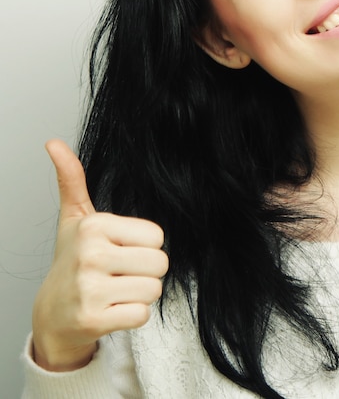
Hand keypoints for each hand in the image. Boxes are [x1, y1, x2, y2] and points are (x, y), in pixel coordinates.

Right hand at [32, 140, 168, 370]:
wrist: (52, 314)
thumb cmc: (72, 261)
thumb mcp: (74, 218)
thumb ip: (73, 180)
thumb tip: (54, 143)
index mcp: (94, 225)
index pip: (158, 236)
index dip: (145, 246)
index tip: (120, 250)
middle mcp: (90, 254)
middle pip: (160, 263)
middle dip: (146, 272)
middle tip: (120, 274)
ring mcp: (90, 289)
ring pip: (153, 289)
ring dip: (140, 295)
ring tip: (114, 291)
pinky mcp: (93, 319)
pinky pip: (142, 315)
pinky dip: (132, 316)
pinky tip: (110, 310)